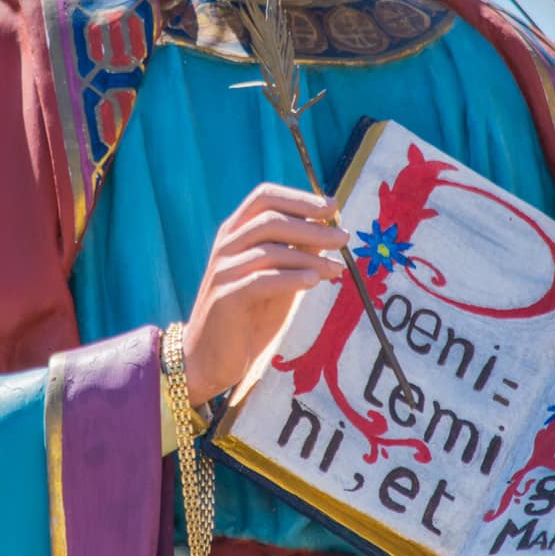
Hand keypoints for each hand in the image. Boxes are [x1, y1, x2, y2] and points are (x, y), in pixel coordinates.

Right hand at [182, 183, 345, 404]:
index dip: (299, 198)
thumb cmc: (247, 316)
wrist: (209, 357)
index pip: (264, 198)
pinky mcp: (225, 298)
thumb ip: (296, 255)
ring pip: (269, 249)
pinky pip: (262, 280)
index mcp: (235, 233)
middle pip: (270, 220)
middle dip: (312, 226)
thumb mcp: (278, 280)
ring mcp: (223, 271)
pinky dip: (292, 278)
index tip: (332, 207)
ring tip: (337, 269)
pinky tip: (314, 281)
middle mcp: (226, 246)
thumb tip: (328, 233)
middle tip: (344, 238)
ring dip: (310, 256)